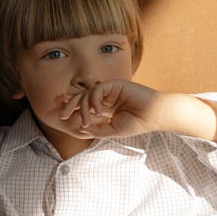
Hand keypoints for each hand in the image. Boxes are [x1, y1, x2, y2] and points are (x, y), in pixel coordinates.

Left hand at [59, 81, 216, 142]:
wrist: (154, 116)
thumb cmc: (137, 123)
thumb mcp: (113, 131)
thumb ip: (97, 129)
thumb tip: (79, 129)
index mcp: (105, 107)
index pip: (85, 106)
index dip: (73, 110)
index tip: (63, 119)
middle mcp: (106, 97)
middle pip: (82, 97)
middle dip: (70, 105)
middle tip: (62, 115)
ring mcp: (110, 90)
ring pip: (87, 94)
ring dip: (83, 108)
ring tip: (87, 120)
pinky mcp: (115, 84)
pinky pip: (97, 90)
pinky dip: (94, 100)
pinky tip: (98, 111)